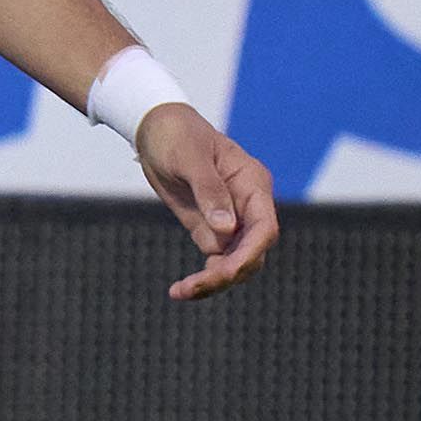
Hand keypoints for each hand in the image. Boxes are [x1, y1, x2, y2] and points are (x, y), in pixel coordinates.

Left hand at [137, 104, 277, 299]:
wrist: (156, 128)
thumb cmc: (176, 135)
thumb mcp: (189, 158)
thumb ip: (209, 191)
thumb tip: (226, 230)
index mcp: (252, 184)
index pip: (264, 227)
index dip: (250, 253)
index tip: (226, 271)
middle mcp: (248, 205)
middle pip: (252, 250)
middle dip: (228, 272)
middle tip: (192, 287)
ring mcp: (231, 219)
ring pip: (235, 260)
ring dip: (214, 280)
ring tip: (181, 292)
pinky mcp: (209, 227)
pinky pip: (216, 259)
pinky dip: (204, 276)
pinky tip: (181, 290)